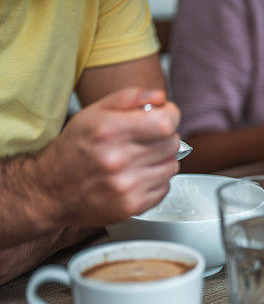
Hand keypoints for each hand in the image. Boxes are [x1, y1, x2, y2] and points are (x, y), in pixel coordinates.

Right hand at [46, 88, 179, 224]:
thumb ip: (129, 98)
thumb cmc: (74, 149)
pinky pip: (165, 187)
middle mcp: (118, 160)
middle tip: (146, 139)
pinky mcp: (132, 206)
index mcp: (109, 131)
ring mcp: (126, 186)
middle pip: (172, 143)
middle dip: (164, 137)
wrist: (51, 191)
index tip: (164, 116)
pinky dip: (156, 180)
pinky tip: (137, 176)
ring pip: (172, 165)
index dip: (170, 116)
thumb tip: (161, 98)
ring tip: (139, 158)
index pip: (166, 123)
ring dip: (161, 159)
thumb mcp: (92, 113)